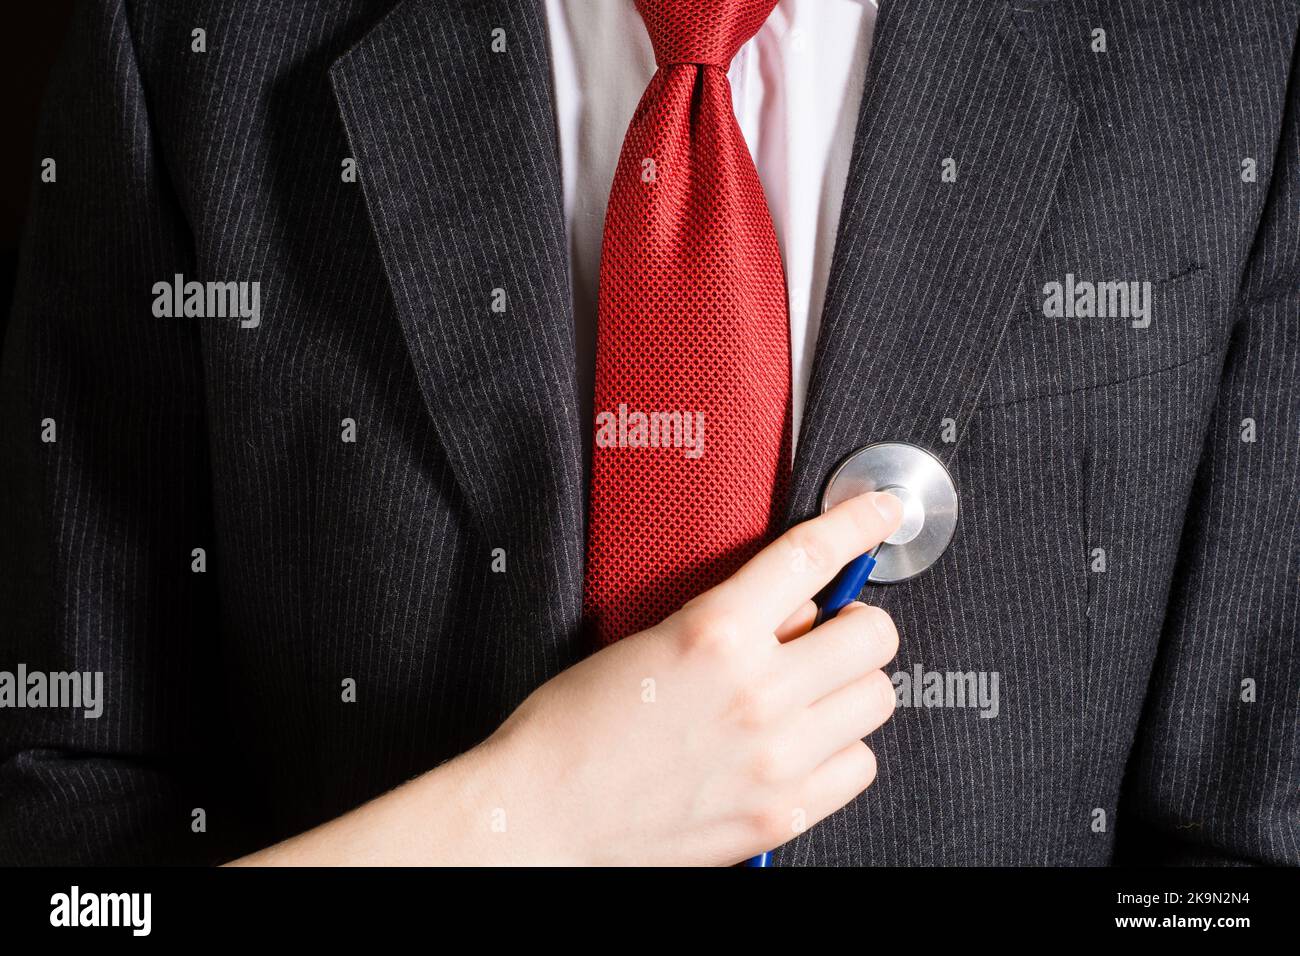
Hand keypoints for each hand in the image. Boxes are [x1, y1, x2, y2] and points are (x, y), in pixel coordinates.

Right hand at [483, 490, 903, 865]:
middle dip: (854, 625)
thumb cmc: (575, 727)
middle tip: (825, 635)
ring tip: (809, 695)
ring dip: (850, 688)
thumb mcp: (647, 640)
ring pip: (877, 698)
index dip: (860, 523)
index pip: (813, 557)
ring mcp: (776, 755)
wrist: (542, 813)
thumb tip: (797, 609)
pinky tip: (801, 746)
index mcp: (715, 632)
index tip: (880, 514)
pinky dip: (841, 750)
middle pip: (872, 633)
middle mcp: (756, 691)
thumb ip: (731, 620)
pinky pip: (860, 765)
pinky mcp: (781, 811)